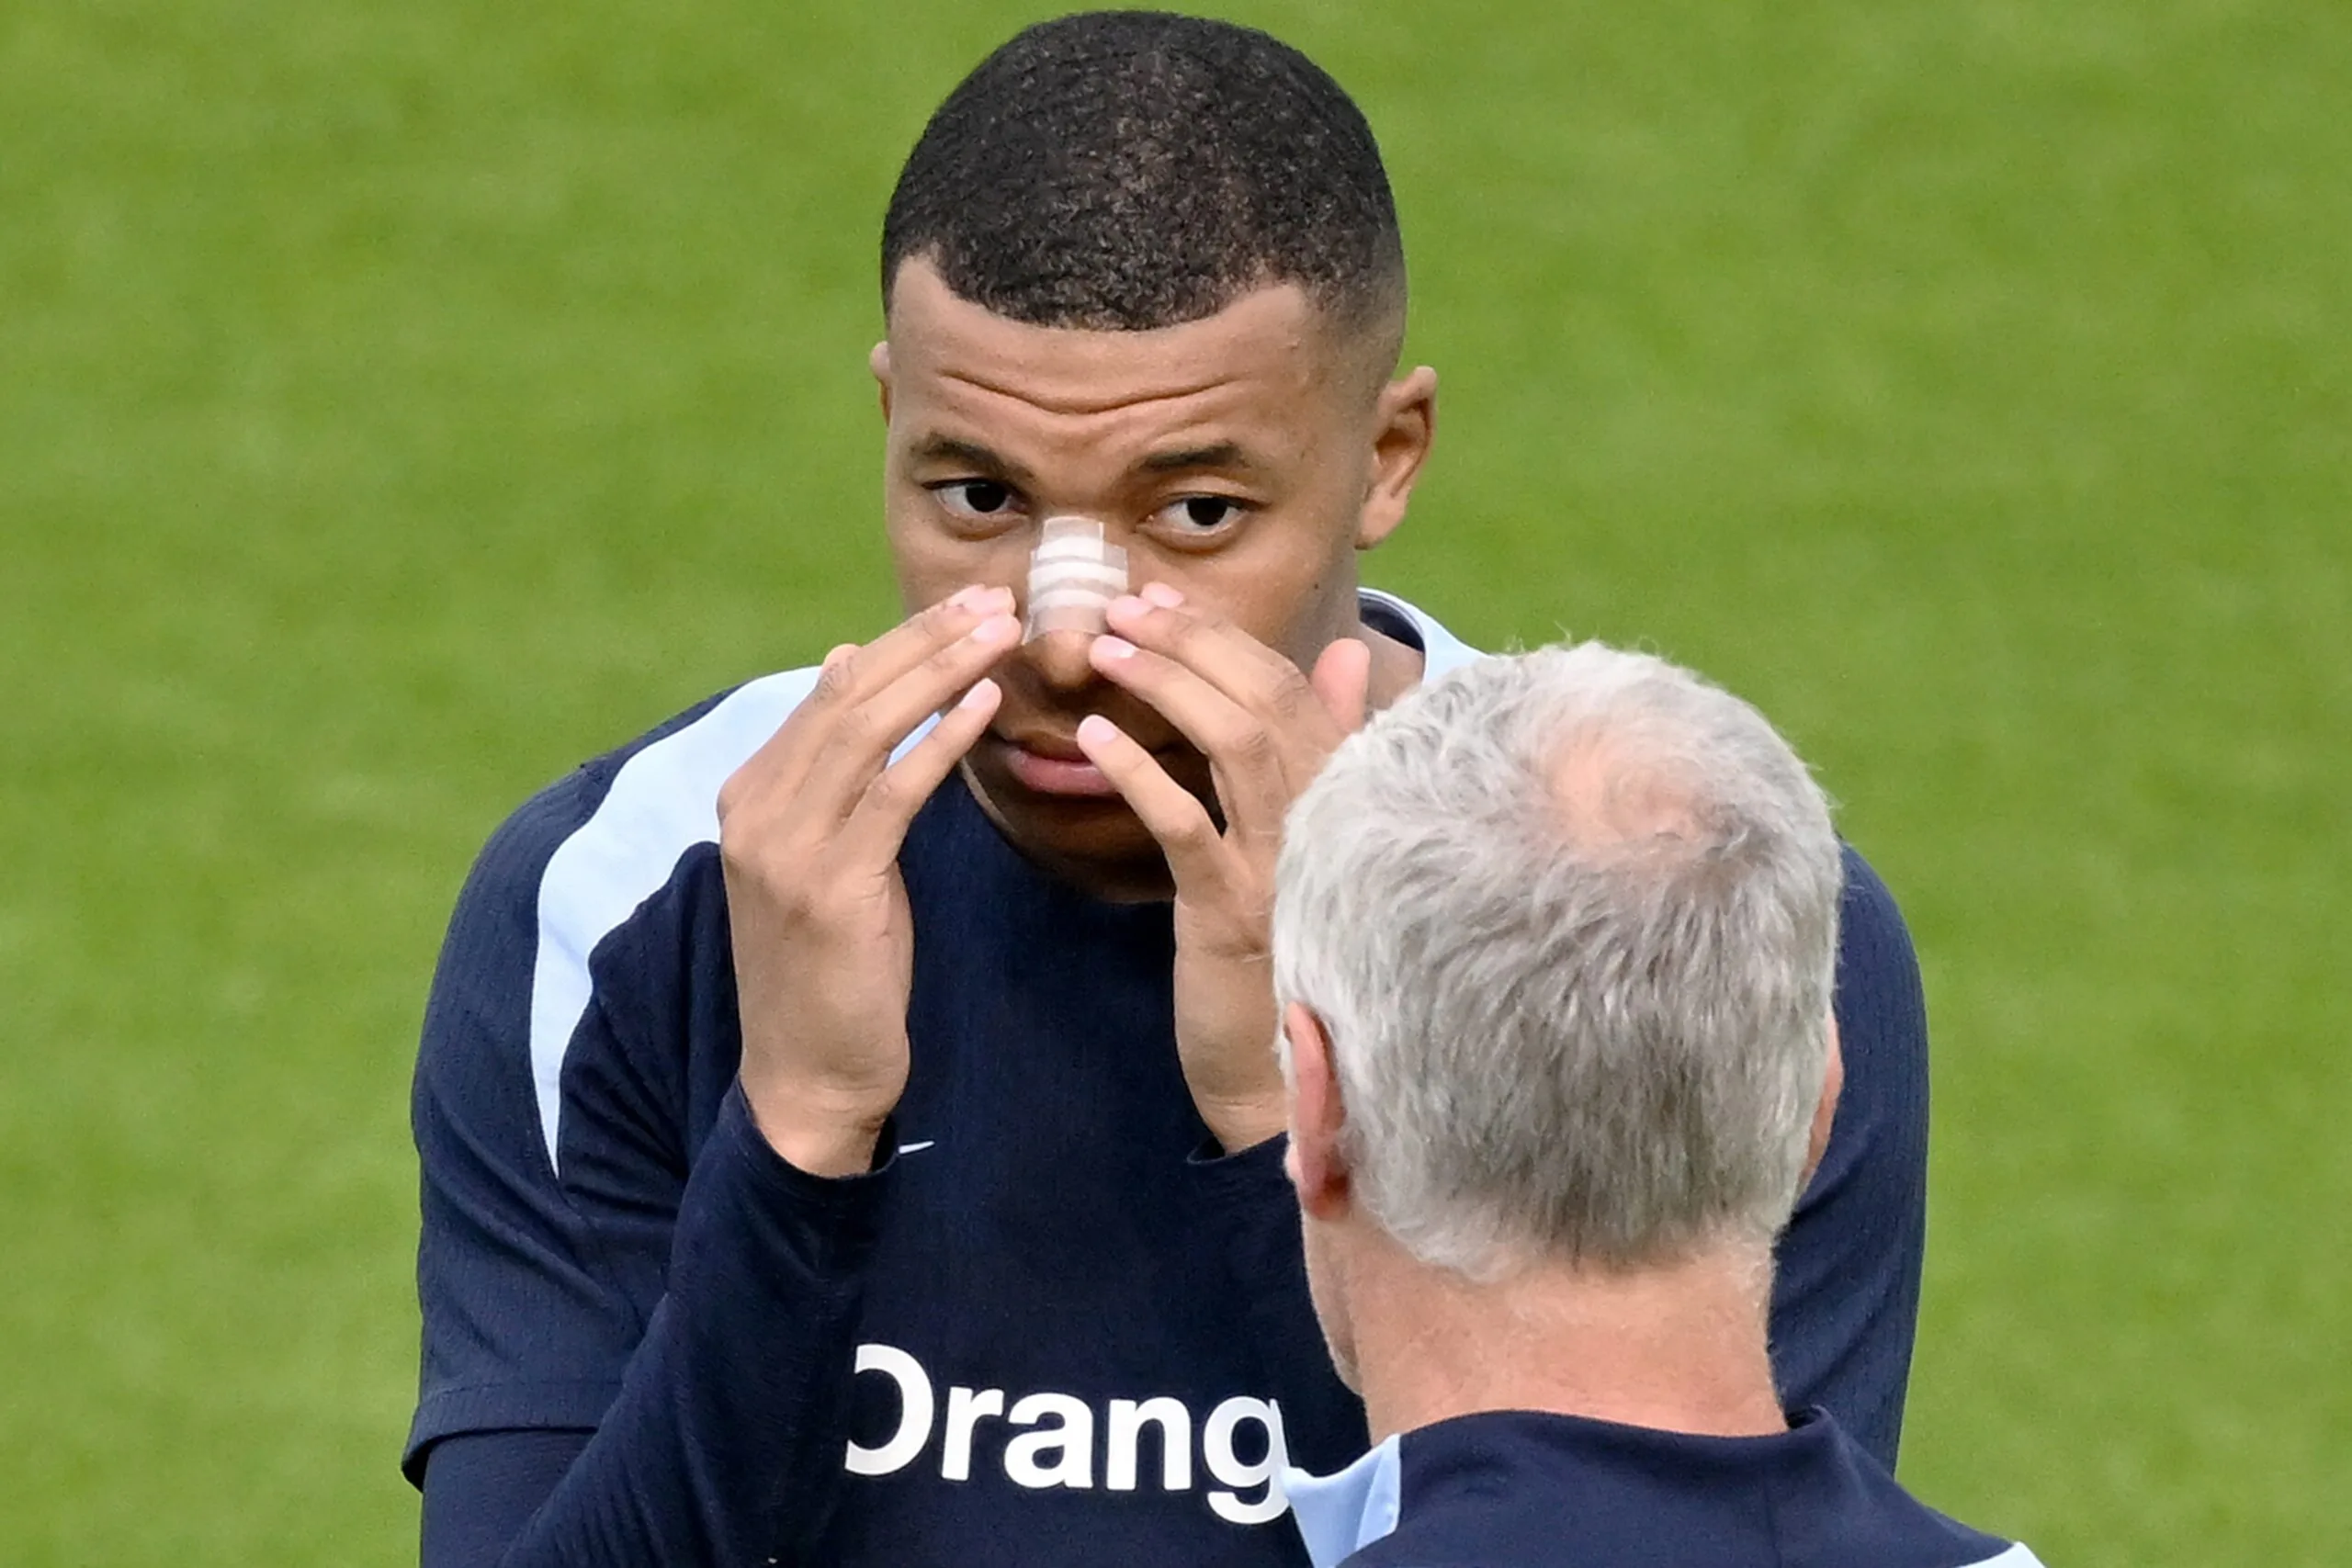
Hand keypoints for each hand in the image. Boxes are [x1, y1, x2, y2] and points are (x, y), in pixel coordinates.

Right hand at [716, 585, 1016, 1174]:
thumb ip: (833, 766)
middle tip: (998, 599)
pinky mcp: (829, 887)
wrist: (807, 1076)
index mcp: (751, 793)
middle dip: (927, 640)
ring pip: (868, 729)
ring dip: (940, 672)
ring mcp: (785, 847)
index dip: (903, 642)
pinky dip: (939, 741)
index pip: (833, 691)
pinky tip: (985, 707)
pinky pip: (893, 793)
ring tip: (1003, 634)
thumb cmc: (833, 967)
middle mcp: (756, 809)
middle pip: (849, 695)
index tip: (969, 605)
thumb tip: (841, 661)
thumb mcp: (825, 853)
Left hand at [1074, 586, 1371, 1152]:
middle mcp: (1328, 816)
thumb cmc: (1293, 944)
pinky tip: (1095, 738)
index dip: (1224, 637)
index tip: (1161, 602)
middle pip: (1266, 698)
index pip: (1290, 686)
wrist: (1281, 1069)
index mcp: (1344, 792)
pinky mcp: (1235, 911)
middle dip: (1192, 642)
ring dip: (1167, 685)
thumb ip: (1331, 739)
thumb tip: (1348, 653)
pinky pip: (1187, 826)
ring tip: (1105, 650)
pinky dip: (1139, 773)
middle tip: (1122, 607)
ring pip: (1235, 743)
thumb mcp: (1311, 836)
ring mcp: (1285, 863)